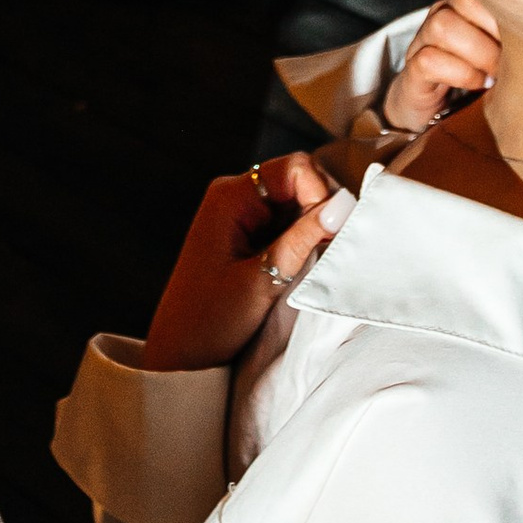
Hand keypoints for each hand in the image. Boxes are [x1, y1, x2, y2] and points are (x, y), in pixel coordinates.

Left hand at [140, 150, 353, 371]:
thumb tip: (342, 206)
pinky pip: (288, 224)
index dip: (321, 193)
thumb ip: (302, 239)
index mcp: (230, 196)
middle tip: (329, 249)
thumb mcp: (263, 279)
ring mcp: (242, 215)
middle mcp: (235, 196)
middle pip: (299, 181)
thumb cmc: (211, 320)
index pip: (294, 169)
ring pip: (297, 204)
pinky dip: (303, 240)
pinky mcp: (249, 235)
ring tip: (314, 262)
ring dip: (314, 228)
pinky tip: (302, 266)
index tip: (332, 232)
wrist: (181, 354)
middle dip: (321, 211)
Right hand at [380, 0, 500, 132]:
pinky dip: (461, 74)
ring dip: (477, 55)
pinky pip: (429, 61)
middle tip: (509, 62)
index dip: (505, 13)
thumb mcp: (504, 51)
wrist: (440, 111)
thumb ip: (517, 37)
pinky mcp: (413, 69)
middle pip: (461, 1)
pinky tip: (477, 84)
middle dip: (492, 34)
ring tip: (494, 75)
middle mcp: (442, 14)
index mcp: (465, 5)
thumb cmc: (483, 76)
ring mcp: (423, 40)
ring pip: (442, 27)